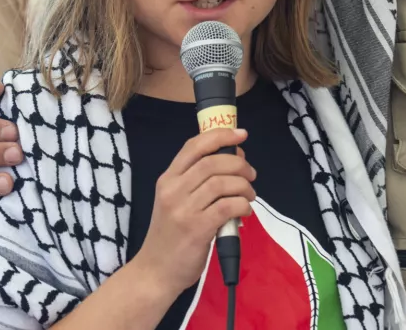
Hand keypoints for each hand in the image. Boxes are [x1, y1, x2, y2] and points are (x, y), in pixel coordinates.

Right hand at [131, 128, 256, 297]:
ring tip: (249, 195)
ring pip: (222, 183)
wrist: (155, 271)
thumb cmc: (170, 236)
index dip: (220, 135)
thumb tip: (233, 160)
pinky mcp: (197, 229)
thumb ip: (196, 182)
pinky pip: (228, 206)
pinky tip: (244, 212)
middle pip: (212, 162)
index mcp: (167, 179)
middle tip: (251, 174)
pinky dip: (242, 205)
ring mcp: (184, 209)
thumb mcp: (174, 201)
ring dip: (244, 186)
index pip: (194, 146)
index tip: (241, 134)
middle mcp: (173, 190)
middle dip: (239, 164)